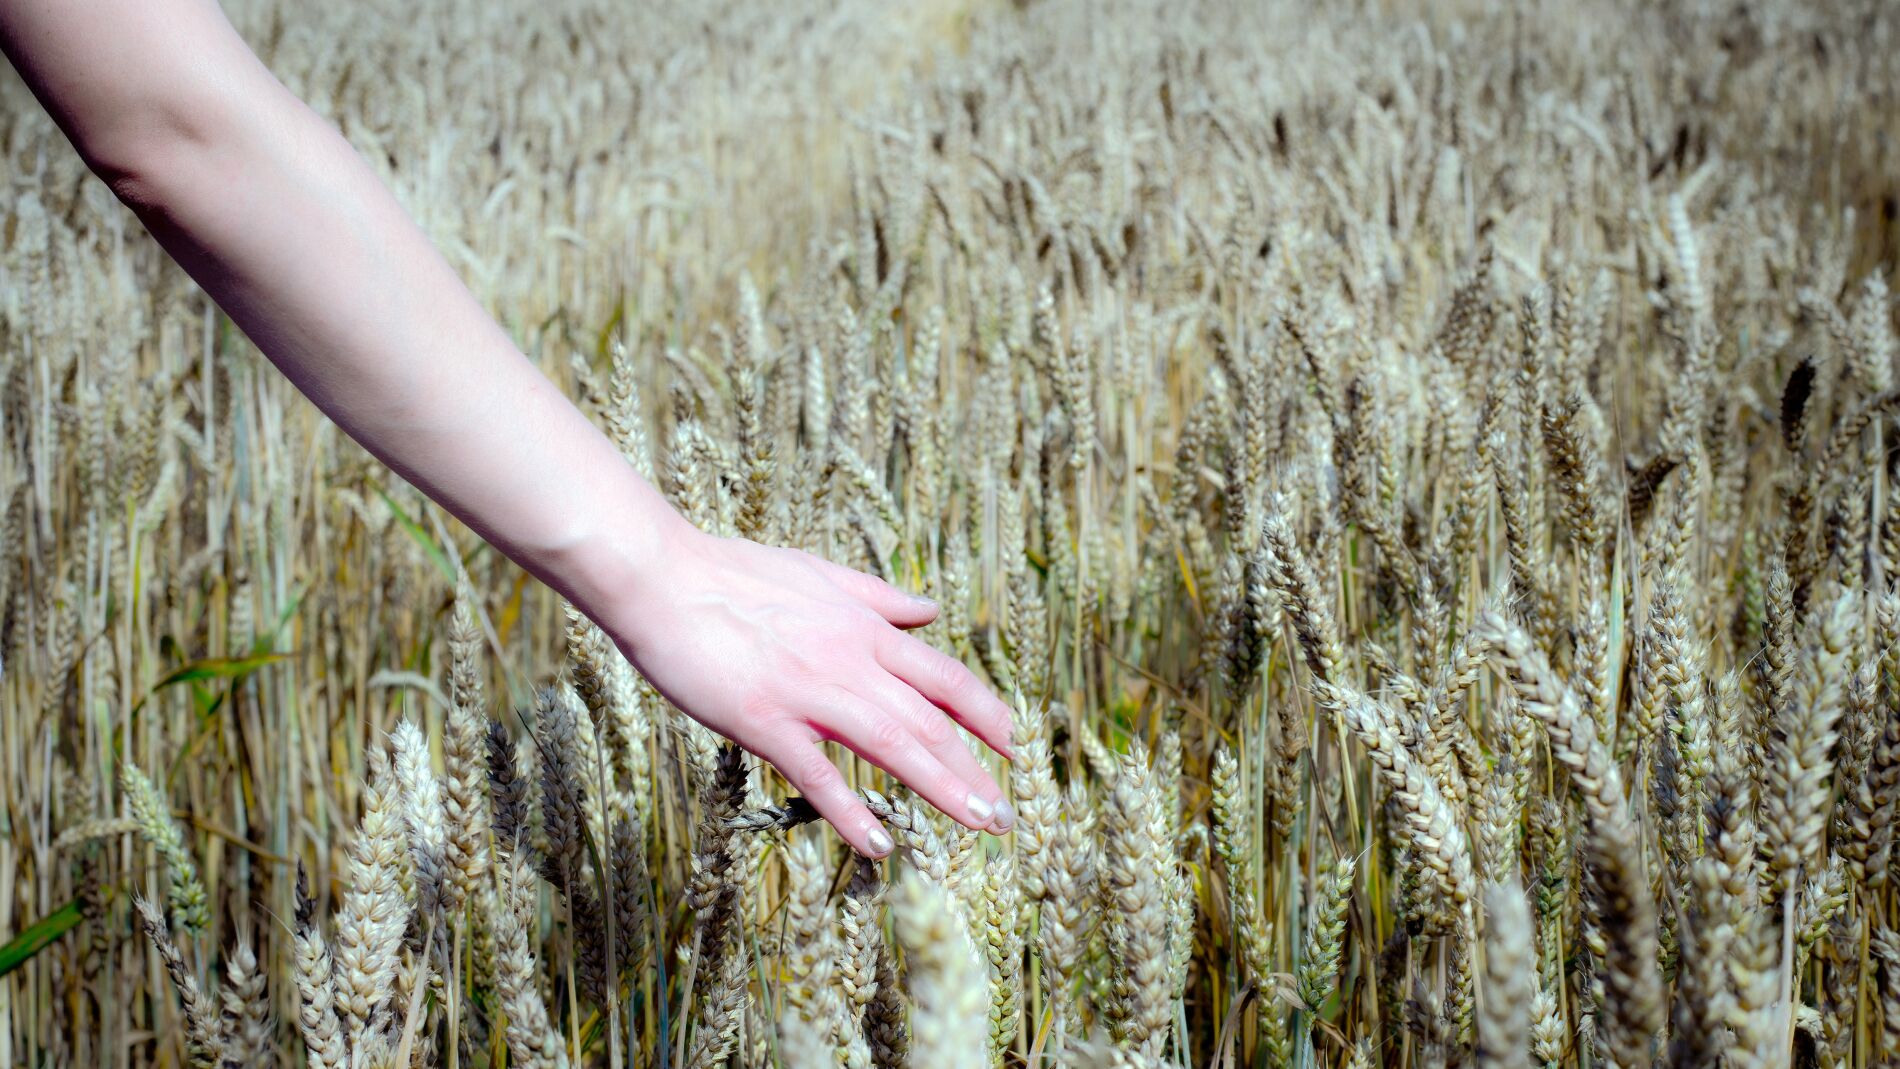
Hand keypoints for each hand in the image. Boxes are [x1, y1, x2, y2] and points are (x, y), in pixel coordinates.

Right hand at [603, 526, 1016, 856]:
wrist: (663, 578)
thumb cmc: (735, 574)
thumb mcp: (820, 573)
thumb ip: (878, 596)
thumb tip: (929, 608)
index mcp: (863, 628)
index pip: (943, 677)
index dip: (986, 714)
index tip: (1016, 745)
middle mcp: (849, 660)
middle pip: (929, 720)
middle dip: (975, 769)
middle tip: (1005, 815)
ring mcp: (808, 692)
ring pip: (892, 745)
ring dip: (942, 787)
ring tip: (977, 825)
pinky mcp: (764, 720)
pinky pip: (817, 774)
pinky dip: (852, 811)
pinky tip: (880, 844)